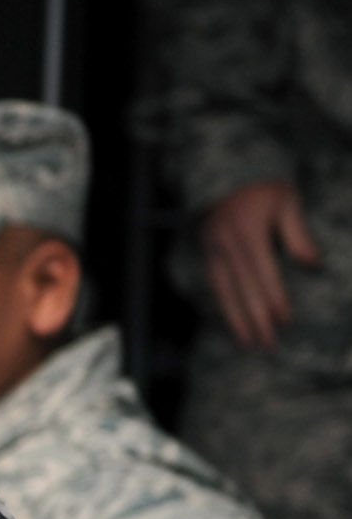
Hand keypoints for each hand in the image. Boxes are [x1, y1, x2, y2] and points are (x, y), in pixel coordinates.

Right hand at [196, 180, 319, 348]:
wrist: (225, 173)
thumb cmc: (263, 187)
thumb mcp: (287, 201)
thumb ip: (297, 233)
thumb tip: (312, 263)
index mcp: (248, 234)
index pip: (264, 274)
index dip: (274, 298)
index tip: (285, 321)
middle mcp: (227, 246)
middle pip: (243, 289)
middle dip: (255, 319)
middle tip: (267, 344)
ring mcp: (213, 252)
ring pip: (224, 292)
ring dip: (236, 320)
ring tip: (248, 342)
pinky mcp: (207, 254)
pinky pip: (215, 286)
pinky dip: (223, 306)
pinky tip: (232, 321)